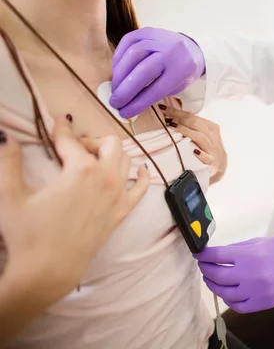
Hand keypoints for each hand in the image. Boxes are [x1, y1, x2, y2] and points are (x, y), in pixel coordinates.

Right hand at [0, 117, 149, 301]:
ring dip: (111, 154)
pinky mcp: (122, 212)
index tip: (57, 122)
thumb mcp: (11, 196)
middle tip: (73, 149)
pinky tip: (138, 170)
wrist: (48, 270)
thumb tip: (5, 136)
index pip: (71, 139)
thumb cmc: (28, 234)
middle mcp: (105, 178)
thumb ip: (8, 162)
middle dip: (91, 140)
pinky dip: (141, 175)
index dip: (61, 128)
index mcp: (80, 170)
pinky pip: (141, 188)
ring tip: (92, 160)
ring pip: (125, 160)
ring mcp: (117, 196)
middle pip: (109, 143)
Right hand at [110, 28, 205, 118]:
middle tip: (115, 102)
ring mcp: (158, 37)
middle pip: (142, 70)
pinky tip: (117, 72)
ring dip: (119, 75)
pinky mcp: (146, 30)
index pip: (156, 89)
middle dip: (125, 89)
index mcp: (182, 68)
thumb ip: (155, 93)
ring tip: (115, 89)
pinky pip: (127, 43)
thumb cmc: (182, 72)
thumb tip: (128, 104)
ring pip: (132, 55)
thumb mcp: (176, 86)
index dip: (138, 102)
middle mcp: (171, 50)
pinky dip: (119, 58)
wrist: (190, 49)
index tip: (125, 112)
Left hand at [160, 105, 226, 184]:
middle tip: (164, 116)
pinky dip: (201, 155)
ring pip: (201, 137)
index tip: (164, 108)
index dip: (178, 111)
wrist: (219, 171)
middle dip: (179, 118)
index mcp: (211, 128)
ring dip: (186, 131)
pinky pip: (208, 158)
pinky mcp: (214, 165)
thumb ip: (192, 128)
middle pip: (196, 123)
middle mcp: (213, 138)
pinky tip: (194, 151)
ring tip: (172, 127)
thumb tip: (170, 116)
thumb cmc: (206, 152)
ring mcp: (214, 152)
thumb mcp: (203, 137)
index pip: (194, 117)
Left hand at [195, 237, 273, 313]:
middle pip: (217, 275)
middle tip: (203, 265)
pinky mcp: (262, 304)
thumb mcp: (257, 243)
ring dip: (213, 285)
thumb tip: (215, 255)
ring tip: (210, 279)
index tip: (198, 253)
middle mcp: (250, 275)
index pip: (217, 256)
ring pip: (224, 293)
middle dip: (205, 269)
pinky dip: (228, 300)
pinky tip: (226, 292)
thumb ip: (235, 250)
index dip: (204, 255)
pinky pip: (238, 306)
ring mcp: (255, 292)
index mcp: (249, 255)